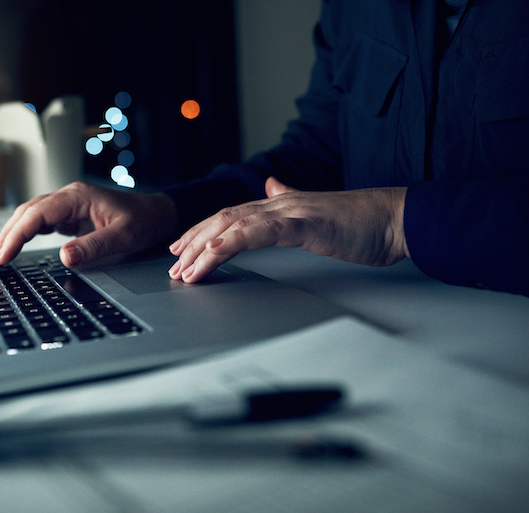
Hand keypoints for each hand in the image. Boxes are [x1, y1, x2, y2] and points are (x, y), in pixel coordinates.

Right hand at [0, 181, 178, 267]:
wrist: (157, 214)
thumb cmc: (143, 222)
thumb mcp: (123, 237)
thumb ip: (94, 246)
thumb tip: (65, 258)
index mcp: (77, 197)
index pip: (37, 214)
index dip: (17, 235)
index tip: (3, 256)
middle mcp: (68, 197)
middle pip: (27, 213)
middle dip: (7, 236)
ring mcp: (68, 204)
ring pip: (30, 216)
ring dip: (13, 235)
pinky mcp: (70, 214)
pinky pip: (41, 222)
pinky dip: (25, 234)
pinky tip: (15, 247)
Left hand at [168, 177, 408, 282]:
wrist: (397, 218)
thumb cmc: (362, 222)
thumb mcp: (317, 214)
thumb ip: (291, 201)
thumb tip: (272, 185)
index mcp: (280, 205)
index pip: (230, 217)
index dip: (201, 232)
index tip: (182, 250)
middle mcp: (279, 204)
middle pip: (222, 219)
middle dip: (193, 243)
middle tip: (173, 267)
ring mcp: (290, 211)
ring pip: (233, 225)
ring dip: (203, 248)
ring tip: (185, 269)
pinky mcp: (303, 223)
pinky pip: (260, 231)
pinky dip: (232, 241)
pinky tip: (213, 251)